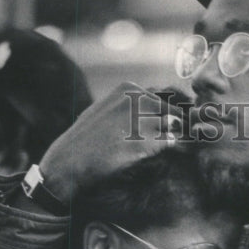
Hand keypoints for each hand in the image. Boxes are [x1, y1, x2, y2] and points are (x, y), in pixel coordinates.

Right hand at [39, 82, 181, 203]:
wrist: (71, 160)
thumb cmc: (86, 139)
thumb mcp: (105, 110)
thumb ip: (127, 105)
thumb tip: (149, 109)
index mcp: (128, 89)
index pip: (163, 94)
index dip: (169, 110)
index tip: (167, 124)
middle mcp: (138, 99)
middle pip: (172, 109)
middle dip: (177, 124)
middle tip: (174, 138)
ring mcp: (143, 119)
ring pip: (175, 124)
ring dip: (175, 136)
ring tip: (166, 147)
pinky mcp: (146, 141)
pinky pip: (171, 142)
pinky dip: (171, 149)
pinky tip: (159, 155)